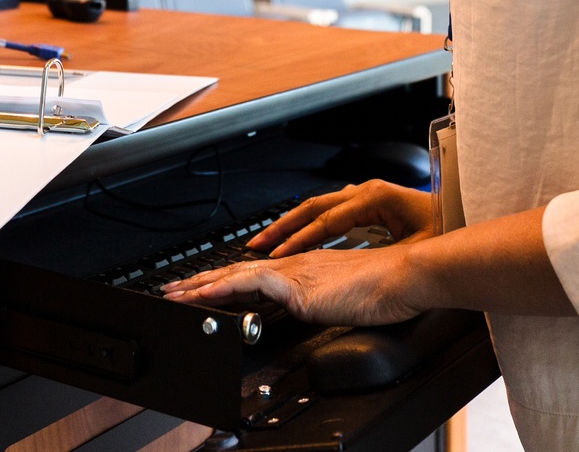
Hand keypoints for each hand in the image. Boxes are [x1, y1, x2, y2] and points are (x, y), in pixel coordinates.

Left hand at [161, 247, 421, 325]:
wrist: (404, 279)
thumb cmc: (387, 291)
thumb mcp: (348, 299)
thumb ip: (328, 301)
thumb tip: (318, 311)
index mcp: (306, 268)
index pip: (256, 275)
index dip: (226, 281)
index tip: (203, 289)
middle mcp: (295, 266)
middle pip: (237, 272)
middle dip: (202, 282)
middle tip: (173, 289)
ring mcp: (293, 273)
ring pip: (235, 275)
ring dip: (201, 286)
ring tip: (175, 294)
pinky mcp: (296, 285)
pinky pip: (249, 284)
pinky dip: (223, 289)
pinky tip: (205, 296)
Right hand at [248, 180, 436, 257]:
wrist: (469, 213)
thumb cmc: (449, 230)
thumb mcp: (419, 246)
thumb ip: (389, 254)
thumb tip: (365, 265)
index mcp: (375, 198)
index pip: (325, 222)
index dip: (299, 240)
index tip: (277, 256)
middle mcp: (367, 192)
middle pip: (314, 207)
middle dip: (283, 227)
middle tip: (257, 243)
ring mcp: (368, 195)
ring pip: (320, 206)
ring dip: (294, 224)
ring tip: (271, 240)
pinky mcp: (371, 204)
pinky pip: (331, 211)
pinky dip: (311, 224)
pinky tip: (302, 235)